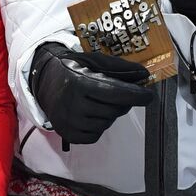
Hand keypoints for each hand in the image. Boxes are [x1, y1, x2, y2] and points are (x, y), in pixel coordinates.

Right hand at [28, 42, 154, 144]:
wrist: (46, 83)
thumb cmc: (75, 69)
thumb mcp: (94, 60)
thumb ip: (119, 67)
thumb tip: (144, 75)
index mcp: (80, 82)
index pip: (115, 92)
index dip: (136, 95)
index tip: (149, 96)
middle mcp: (73, 104)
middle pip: (114, 110)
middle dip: (123, 102)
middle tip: (121, 94)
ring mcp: (69, 122)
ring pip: (107, 123)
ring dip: (111, 114)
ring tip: (100, 102)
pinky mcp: (68, 135)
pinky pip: (96, 135)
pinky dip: (99, 126)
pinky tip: (92, 113)